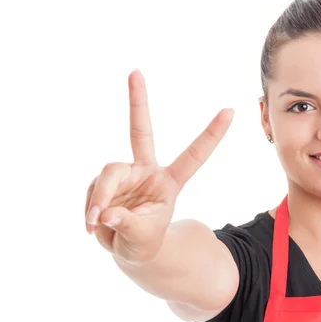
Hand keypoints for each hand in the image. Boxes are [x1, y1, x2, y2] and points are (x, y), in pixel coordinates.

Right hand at [85, 70, 233, 264]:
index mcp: (169, 181)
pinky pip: (92, 191)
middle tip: (135, 71)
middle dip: (137, 101)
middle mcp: (146, 171)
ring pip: (106, 175)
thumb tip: (105, 212)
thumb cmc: (144, 242)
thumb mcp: (143, 239)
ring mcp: (124, 175)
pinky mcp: (104, 183)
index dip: (211, 135)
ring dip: (99, 199)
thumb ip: (127, 224)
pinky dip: (89, 209)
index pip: (194, 155)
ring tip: (95, 224)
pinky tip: (93, 223)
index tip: (231, 110)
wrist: (129, 249)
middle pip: (140, 132)